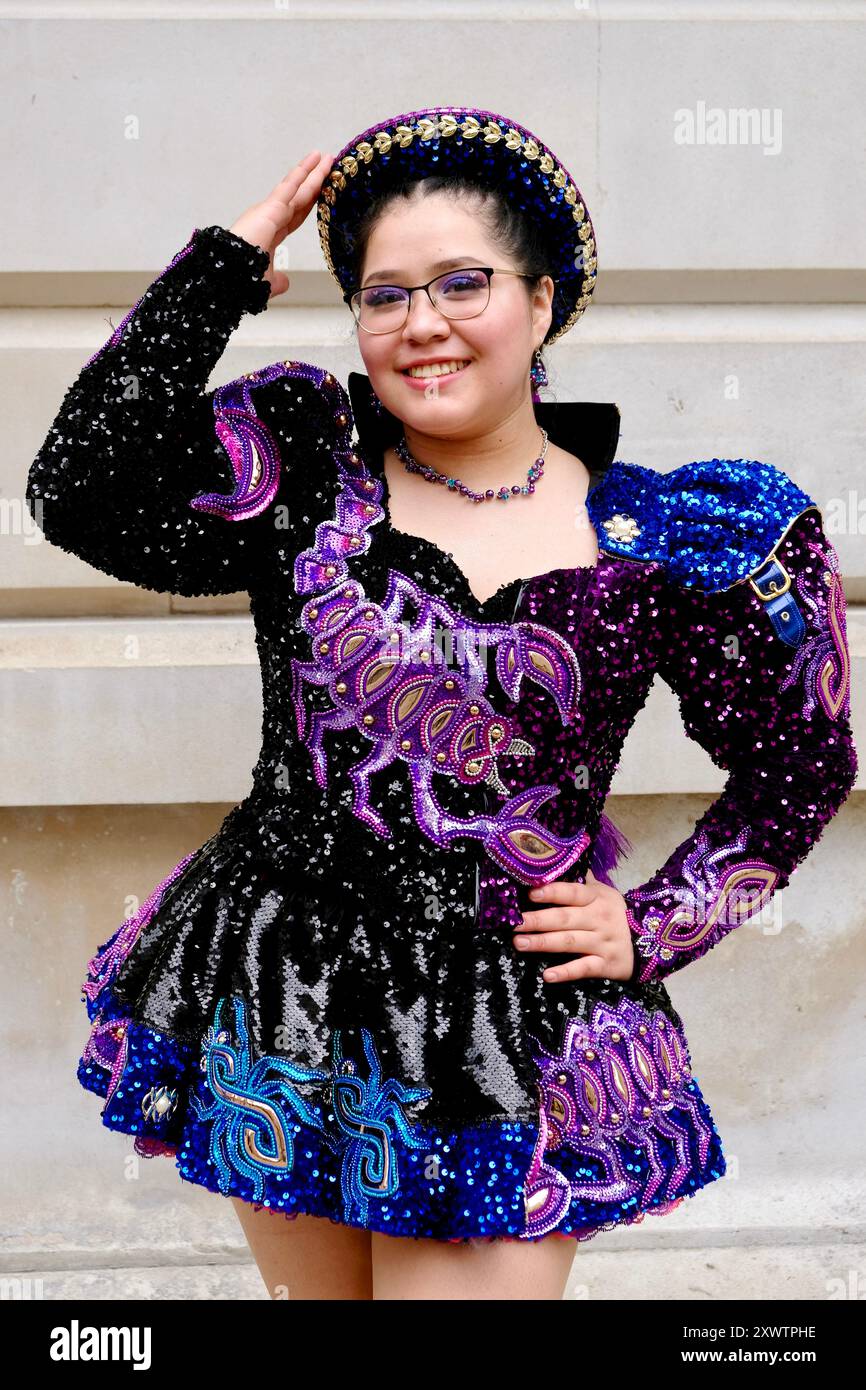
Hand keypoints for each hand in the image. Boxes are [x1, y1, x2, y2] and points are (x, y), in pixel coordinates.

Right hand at [230, 150, 333, 299]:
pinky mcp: (271, 207)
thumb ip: (277, 281)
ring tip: (326, 157)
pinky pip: (291, 186)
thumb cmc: (240, 280)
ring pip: (298, 188)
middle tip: (327, 166)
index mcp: (269, 234)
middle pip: (300, 198)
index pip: (295, 215)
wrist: (229, 276)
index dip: (308, 204)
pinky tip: (315, 161)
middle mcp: (269, 219)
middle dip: (314, 182)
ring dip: (313, 172)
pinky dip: (304, 172)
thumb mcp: (267, 283)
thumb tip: (285, 282)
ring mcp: (270, 211)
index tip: (320, 193)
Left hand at [513, 869, 635, 983]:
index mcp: (597, 898)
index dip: (552, 892)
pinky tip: (547, 975)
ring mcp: (603, 942)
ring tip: (519, 943)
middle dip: (538, 920)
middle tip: (514, 924)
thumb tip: (558, 859)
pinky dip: (566, 972)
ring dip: (543, 943)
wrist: (651, 940)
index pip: (573, 892)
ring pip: (569, 942)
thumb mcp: (603, 892)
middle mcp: (599, 918)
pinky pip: (583, 968)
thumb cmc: (615, 914)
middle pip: (565, 918)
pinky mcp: (606, 965)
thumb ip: (580, 880)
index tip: (530, 893)